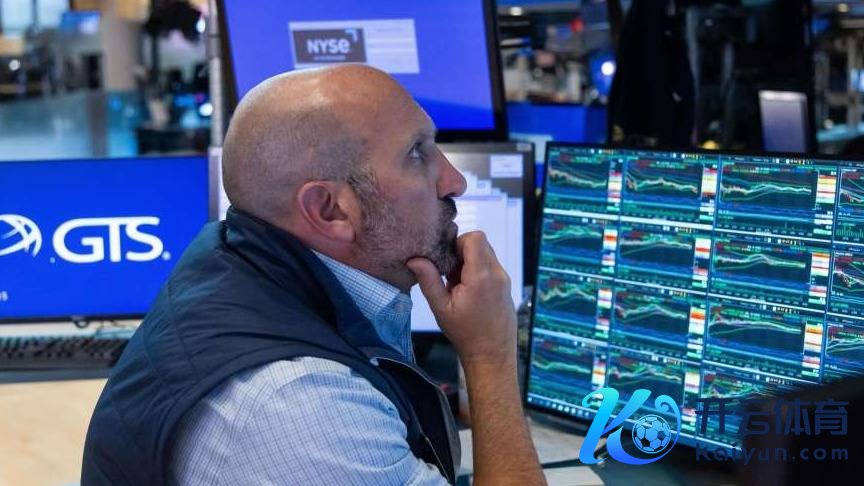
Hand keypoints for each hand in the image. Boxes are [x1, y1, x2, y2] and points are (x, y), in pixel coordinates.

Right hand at [407, 231, 516, 364]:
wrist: (492, 354)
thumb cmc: (465, 333)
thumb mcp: (441, 307)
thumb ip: (428, 280)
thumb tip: (414, 259)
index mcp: (481, 275)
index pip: (475, 237)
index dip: (459, 242)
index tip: (447, 259)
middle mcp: (497, 273)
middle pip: (481, 244)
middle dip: (462, 253)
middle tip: (450, 274)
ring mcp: (504, 279)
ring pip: (486, 254)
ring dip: (470, 262)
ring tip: (459, 285)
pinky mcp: (506, 286)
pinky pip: (491, 267)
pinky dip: (478, 271)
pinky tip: (469, 293)